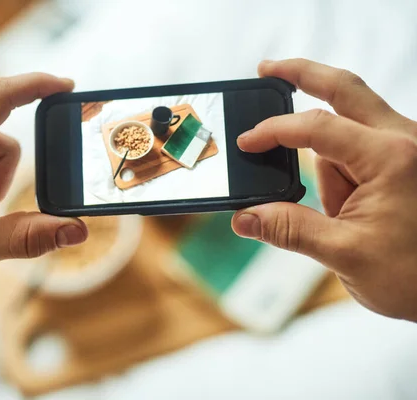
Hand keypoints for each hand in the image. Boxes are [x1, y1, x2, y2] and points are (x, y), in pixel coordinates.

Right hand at [232, 59, 416, 320]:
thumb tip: (245, 217)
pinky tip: (349, 209)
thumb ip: (289, 230)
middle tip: (266, 69)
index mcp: (392, 157)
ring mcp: (404, 148)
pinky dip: (339, 172)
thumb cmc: (415, 276)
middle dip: (302, 75)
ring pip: (347, 132)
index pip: (317, 128)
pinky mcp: (401, 162)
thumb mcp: (345, 255)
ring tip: (344, 218)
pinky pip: (357, 153)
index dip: (274, 131)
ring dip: (328, 165)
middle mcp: (403, 140)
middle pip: (344, 89)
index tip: (246, 142)